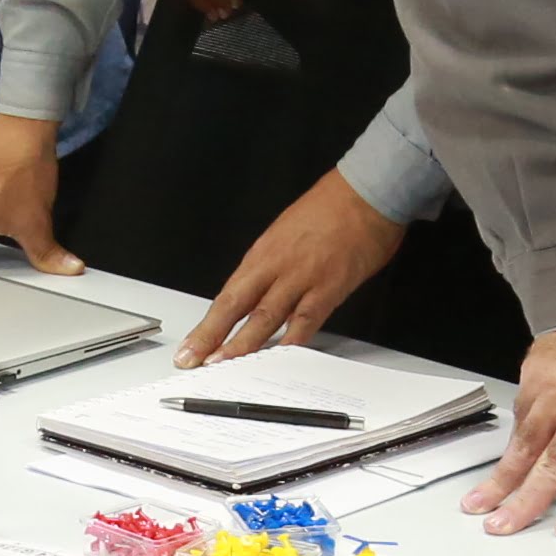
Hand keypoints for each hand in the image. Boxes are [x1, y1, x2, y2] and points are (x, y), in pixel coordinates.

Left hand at [181, 172, 403, 363]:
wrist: (365, 191)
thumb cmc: (330, 208)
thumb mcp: (287, 233)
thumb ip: (273, 267)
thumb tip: (260, 296)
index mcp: (262, 254)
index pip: (227, 296)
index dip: (207, 324)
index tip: (190, 346)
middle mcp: (275, 266)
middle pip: (235, 307)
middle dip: (210, 336)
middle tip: (192, 359)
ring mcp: (301, 277)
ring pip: (264, 317)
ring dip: (242, 344)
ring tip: (224, 363)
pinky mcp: (329, 286)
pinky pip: (306, 320)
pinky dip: (292, 341)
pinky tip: (279, 357)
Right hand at [468, 324, 555, 536]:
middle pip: (554, 465)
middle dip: (525, 501)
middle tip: (504, 526)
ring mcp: (555, 397)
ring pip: (524, 447)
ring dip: (499, 481)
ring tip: (478, 506)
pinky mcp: (531, 385)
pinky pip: (519, 423)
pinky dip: (510, 448)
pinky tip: (497, 470)